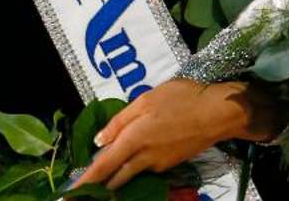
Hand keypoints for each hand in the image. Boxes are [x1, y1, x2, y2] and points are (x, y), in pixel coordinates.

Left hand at [71, 78, 270, 190]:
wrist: (218, 114)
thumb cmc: (181, 99)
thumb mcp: (145, 100)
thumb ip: (120, 121)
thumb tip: (99, 141)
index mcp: (134, 140)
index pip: (102, 167)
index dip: (85, 183)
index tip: (70, 195)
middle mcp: (144, 158)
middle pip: (115, 178)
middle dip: (97, 187)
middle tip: (82, 190)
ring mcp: (159, 164)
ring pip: (130, 175)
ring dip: (115, 180)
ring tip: (101, 181)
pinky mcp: (170, 164)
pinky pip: (145, 170)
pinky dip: (132, 170)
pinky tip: (129, 161)